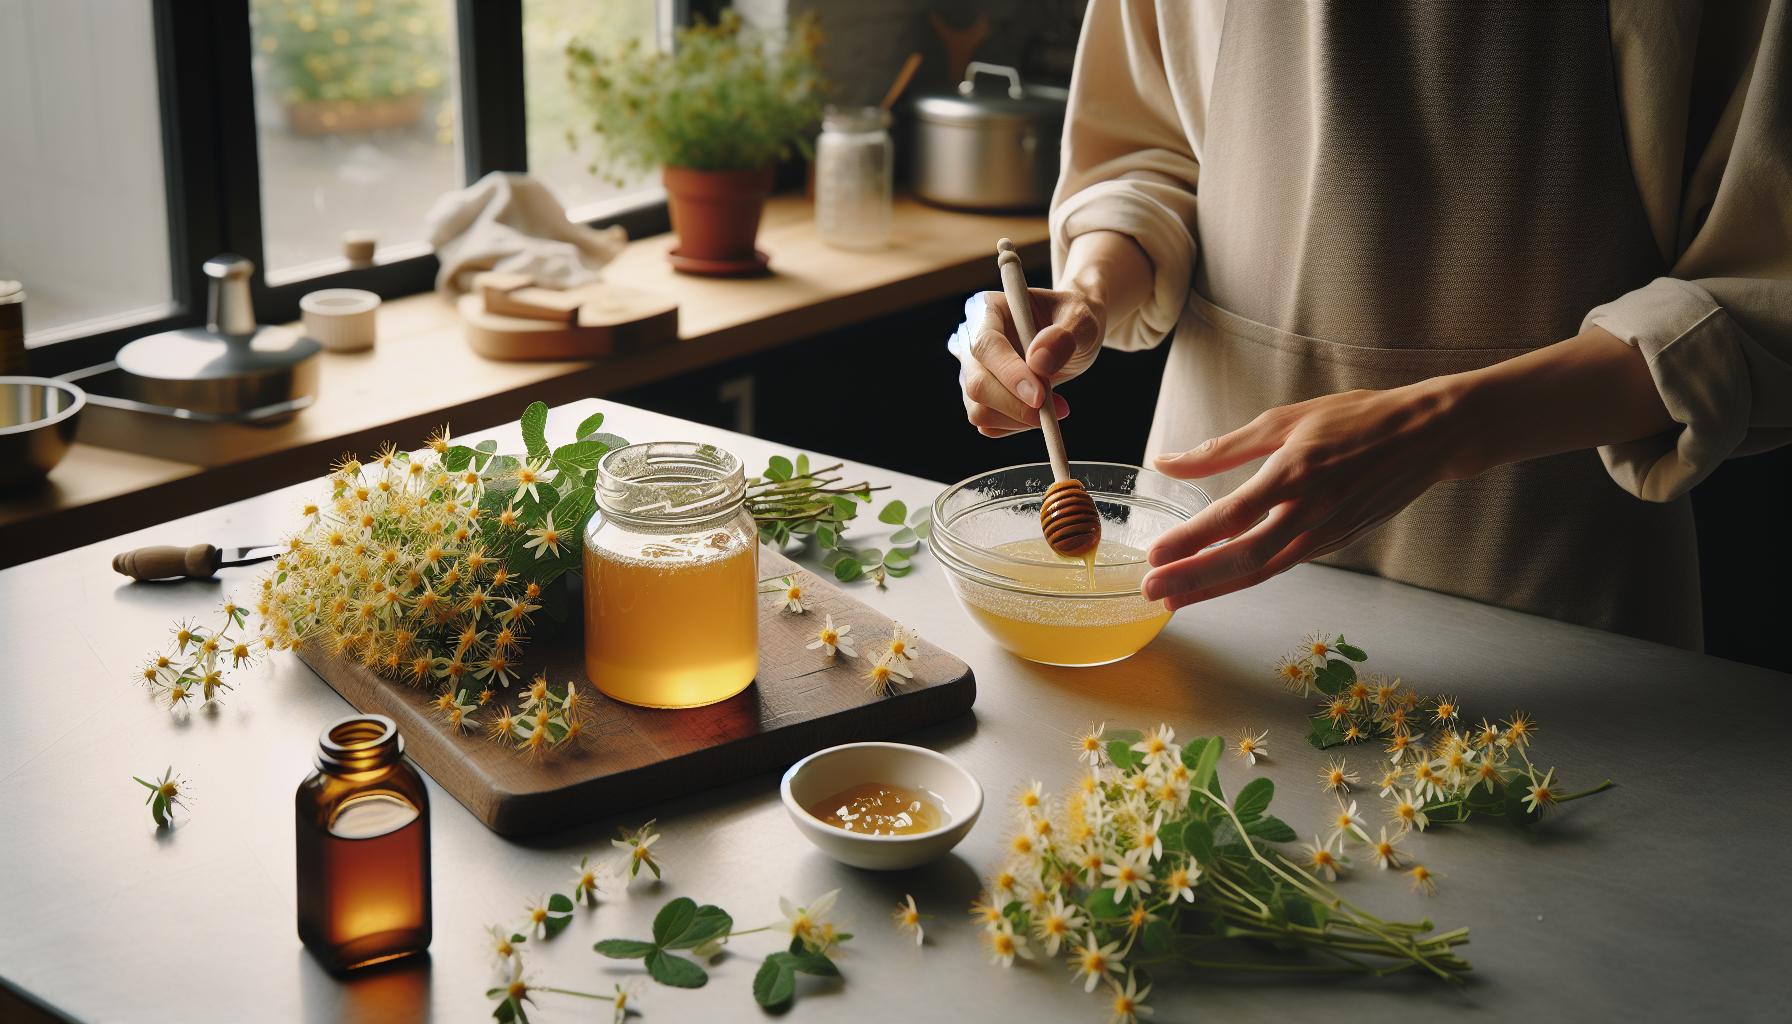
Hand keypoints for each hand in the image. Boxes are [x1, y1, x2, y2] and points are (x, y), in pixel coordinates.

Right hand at [948, 287, 1104, 436]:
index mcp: (988, 310)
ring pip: (979, 411)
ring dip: (1021, 419)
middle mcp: (971, 340)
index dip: (1010, 374)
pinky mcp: (980, 398)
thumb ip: (1065, 335)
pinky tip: (1042, 411)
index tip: (1040, 396)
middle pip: (976, 384)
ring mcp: (971, 371)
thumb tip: (1038, 362)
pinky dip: (1018, 426)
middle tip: (1058, 410)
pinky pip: (989, 425)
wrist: (1072, 335)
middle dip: (1016, 405)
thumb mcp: (1082, 319)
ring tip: (1058, 406)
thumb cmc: (1073, 321)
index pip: (986, 346)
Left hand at [1141, 381, 1481, 609]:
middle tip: (1152, 592)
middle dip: (1194, 579)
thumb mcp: (1285, 420)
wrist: (1430, 438)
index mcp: (1295, 474)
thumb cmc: (1356, 419)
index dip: (1190, 540)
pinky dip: (1246, 578)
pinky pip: (1282, 565)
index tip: (1153, 555)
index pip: (1232, 517)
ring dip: (1215, 588)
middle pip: (1243, 559)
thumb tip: (1166, 461)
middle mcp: (1310, 512)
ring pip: (1262, 571)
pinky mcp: (1336, 543)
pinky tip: (1218, 582)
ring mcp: (1326, 534)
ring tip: (1174, 599)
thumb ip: (1222, 448)